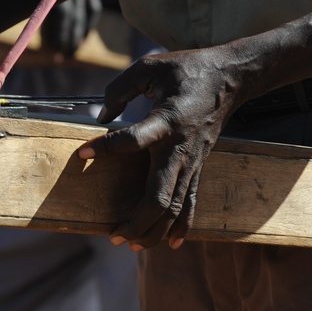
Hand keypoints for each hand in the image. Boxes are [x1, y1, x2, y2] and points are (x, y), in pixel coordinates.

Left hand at [39, 0, 102, 58]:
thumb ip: (38, 8)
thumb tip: (39, 38)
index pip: (59, 13)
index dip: (55, 34)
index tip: (51, 51)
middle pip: (72, 17)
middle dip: (66, 40)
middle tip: (60, 58)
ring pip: (83, 16)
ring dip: (77, 37)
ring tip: (70, 54)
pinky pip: (93, 9)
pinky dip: (88, 27)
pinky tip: (81, 41)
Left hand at [77, 47, 244, 249]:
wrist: (229, 78)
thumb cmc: (186, 69)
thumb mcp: (149, 66)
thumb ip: (120, 89)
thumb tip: (101, 115)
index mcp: (166, 120)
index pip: (134, 140)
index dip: (106, 147)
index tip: (82, 153)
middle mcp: (180, 148)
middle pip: (159, 196)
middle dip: (136, 222)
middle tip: (112, 235)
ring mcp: (192, 161)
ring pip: (174, 206)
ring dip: (153, 230)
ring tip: (128, 244)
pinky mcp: (198, 166)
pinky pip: (190, 201)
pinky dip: (181, 225)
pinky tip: (171, 243)